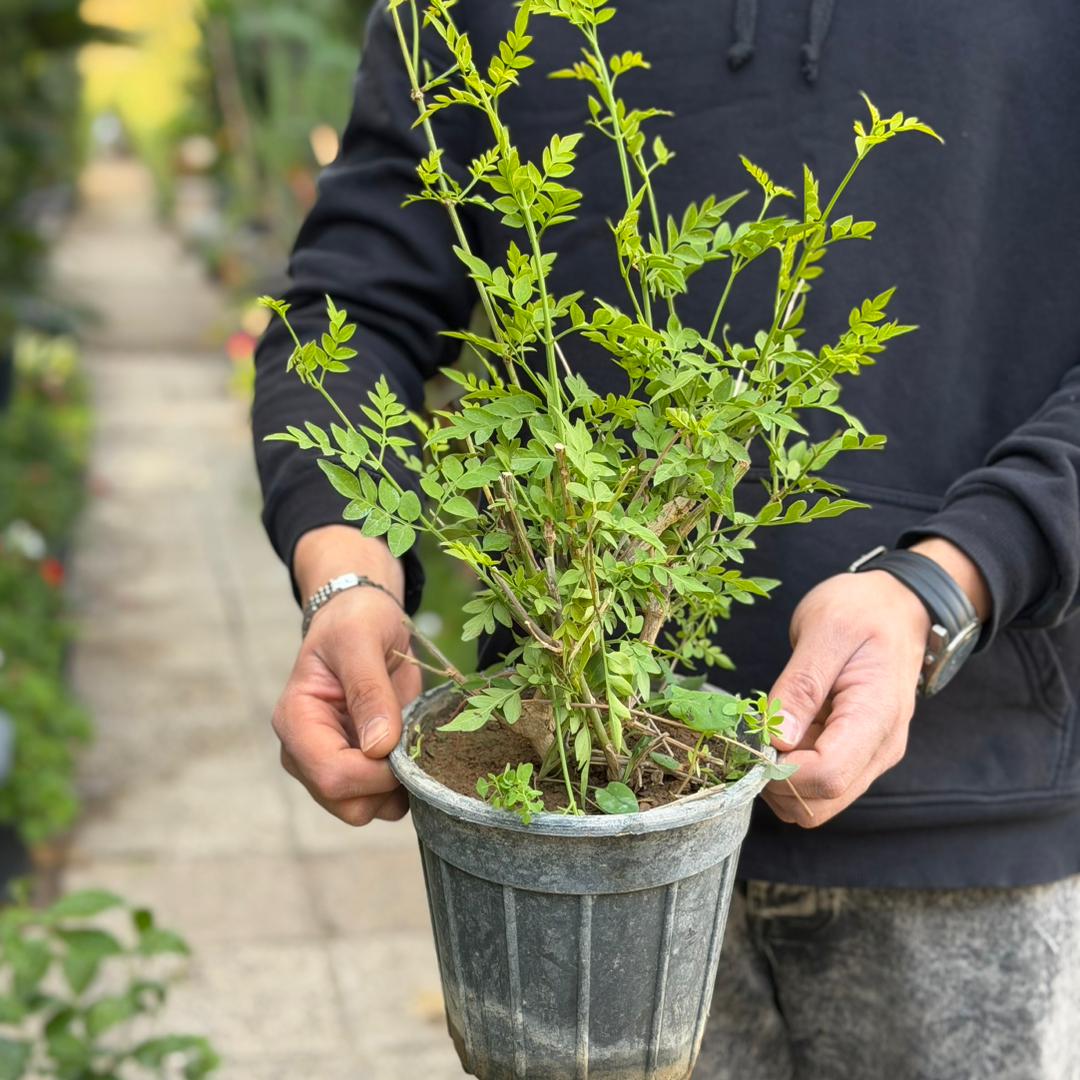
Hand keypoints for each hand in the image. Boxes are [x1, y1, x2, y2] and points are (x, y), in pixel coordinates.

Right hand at [272, 527, 420, 824]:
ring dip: (398, 786)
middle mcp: (304, 752)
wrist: (362, 619)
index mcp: (296, 720)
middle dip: (387, 783)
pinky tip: (411, 748)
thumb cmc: (355, 621)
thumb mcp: (361, 640)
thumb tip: (379, 748)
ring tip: (411, 737)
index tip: (404, 743)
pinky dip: (403, 786)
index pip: (331, 774)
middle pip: (347, 803)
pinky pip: (382, 801)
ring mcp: (328, 764)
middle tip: (411, 739)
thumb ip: (369, 690)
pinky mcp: (355, 770)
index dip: (375, 772)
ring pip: (366, 809)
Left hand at [763, 539, 988, 826]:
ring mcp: (869, 755)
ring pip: (815, 802)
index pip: (827, 777)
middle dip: (776, 782)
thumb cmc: (862, 610)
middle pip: (819, 804)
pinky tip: (783, 729)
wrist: (896, 606)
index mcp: (876, 718)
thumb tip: (777, 739)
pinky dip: (789, 768)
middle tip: (755, 736)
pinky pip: (816, 782)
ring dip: (780, 777)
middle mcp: (879, 749)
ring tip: (772, 726)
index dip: (781, 770)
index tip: (757, 737)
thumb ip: (801, 686)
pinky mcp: (855, 753)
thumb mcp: (826, 630)